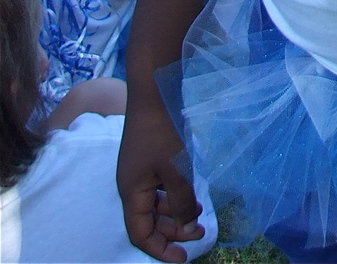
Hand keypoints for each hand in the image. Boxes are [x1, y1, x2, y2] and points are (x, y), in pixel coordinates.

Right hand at [118, 103, 205, 262]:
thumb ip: (182, 201)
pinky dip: (175, 195)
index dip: (160, 249)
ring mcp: (140, 171)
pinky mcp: (149, 158)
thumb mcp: (176, 170)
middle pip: (150, 220)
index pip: (140, 233)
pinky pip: (160, 187)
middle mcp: (132, 185)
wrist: (154, 91)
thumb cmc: (163, 132)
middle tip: (200, 234)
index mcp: (132, 192)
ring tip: (201, 215)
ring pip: (157, 203)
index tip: (183, 258)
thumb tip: (189, 226)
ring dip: (176, 213)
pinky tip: (192, 193)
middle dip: (173, 231)